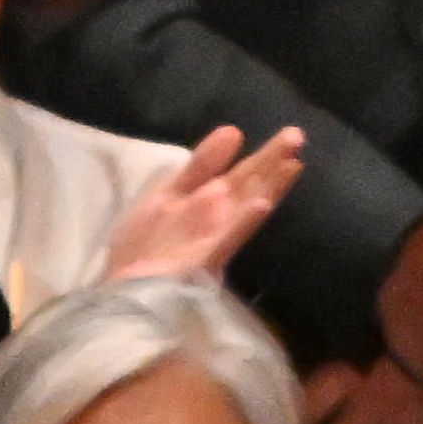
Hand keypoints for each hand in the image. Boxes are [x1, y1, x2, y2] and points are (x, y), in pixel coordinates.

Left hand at [99, 123, 306, 285]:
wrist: (124, 292)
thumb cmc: (144, 248)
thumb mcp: (168, 193)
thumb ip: (200, 166)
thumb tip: (234, 130)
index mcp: (208, 203)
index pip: (242, 175)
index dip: (264, 157)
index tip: (291, 137)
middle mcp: (216, 219)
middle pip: (248, 185)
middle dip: (271, 162)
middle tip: (297, 136)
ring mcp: (212, 239)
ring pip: (245, 207)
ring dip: (269, 186)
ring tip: (292, 164)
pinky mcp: (202, 261)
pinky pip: (225, 238)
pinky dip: (243, 221)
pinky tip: (260, 204)